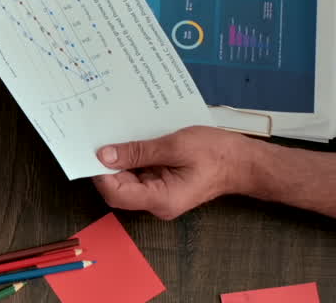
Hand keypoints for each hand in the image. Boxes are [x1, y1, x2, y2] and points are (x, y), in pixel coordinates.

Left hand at [92, 126, 253, 220]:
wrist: (244, 161)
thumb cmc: (215, 154)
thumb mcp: (175, 147)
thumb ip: (138, 152)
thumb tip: (104, 155)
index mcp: (161, 199)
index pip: (116, 194)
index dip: (100, 174)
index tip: (92, 150)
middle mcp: (157, 203)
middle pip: (119, 188)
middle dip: (106, 165)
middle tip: (99, 136)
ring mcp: (160, 194)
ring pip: (127, 180)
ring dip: (120, 160)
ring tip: (114, 134)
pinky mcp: (163, 184)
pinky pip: (140, 174)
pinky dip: (132, 159)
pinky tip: (130, 139)